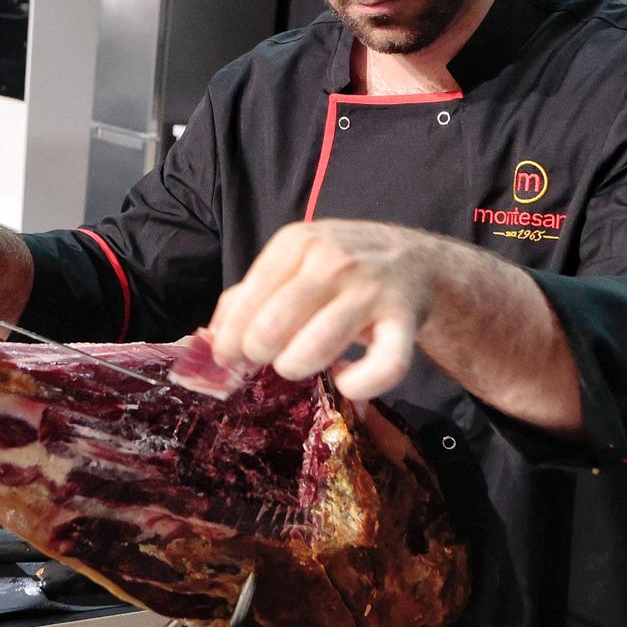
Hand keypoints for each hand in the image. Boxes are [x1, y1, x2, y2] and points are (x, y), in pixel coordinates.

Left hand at [205, 220, 453, 401]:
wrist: (415, 258)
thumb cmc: (340, 266)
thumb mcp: (293, 262)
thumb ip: (250, 294)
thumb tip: (211, 338)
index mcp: (297, 242)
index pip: (248, 301)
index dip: (231, 339)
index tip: (229, 358)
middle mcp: (333, 261)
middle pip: (273, 328)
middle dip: (262, 354)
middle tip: (271, 357)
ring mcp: (371, 289)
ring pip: (316, 349)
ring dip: (299, 366)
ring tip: (301, 363)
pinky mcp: (405, 320)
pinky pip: (383, 367)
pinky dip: (359, 384)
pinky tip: (346, 380)